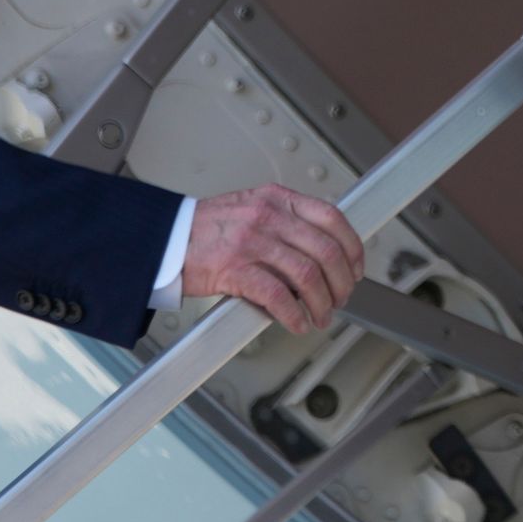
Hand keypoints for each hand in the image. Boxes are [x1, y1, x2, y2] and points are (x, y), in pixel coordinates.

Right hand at [182, 184, 363, 333]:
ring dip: (322, 303)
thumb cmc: (207, 230)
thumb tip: (323, 251)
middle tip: (340, 299)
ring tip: (320, 315)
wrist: (165, 239)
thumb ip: (286, 222)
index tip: (356, 267)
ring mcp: (252, 242)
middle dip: (341, 283)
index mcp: (277, 198)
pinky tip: (297, 323)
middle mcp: (268, 216)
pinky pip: (278, 296)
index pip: (332, 218)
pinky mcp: (236, 269)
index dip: (352, 247)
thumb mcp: (253, 208)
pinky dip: (294, 315)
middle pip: (325, 251)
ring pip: (307, 275)